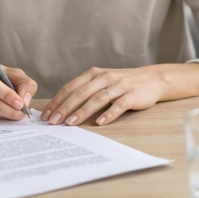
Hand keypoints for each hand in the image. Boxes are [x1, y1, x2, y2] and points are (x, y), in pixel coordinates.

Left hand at [42, 65, 172, 126]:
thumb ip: (86, 91)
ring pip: (97, 99)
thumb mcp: (102, 82)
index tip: (46, 115)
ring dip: (82, 112)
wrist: (152, 79)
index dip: (57, 101)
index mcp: (93, 74)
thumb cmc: (123, 84)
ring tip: (70, 123)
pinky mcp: (132, 94)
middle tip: (53, 121)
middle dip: (64, 108)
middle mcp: (104, 77)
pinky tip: (99, 123)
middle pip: (80, 93)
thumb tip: (62, 108)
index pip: (70, 88)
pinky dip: (108, 114)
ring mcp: (119, 85)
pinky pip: (119, 105)